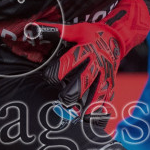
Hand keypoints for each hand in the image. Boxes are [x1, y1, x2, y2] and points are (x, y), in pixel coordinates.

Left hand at [0, 0, 149, 114]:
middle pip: (84, 80)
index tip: (48, 77)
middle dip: (73, 92)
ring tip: (80, 117)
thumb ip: (57, 31)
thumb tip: (33, 28)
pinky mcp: (111, 81)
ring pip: (98, 92)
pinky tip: (95, 120)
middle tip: (63, 99)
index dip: (58, 70)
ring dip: (89, 105)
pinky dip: (102, 109)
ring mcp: (106, 73)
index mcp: (87, 49)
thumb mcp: (76, 29)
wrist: (117, 37)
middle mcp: (97, 62)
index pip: (70, 61)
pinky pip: (108, 97)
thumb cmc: (92, 33)